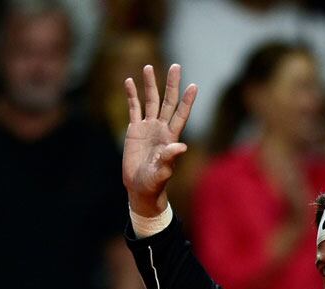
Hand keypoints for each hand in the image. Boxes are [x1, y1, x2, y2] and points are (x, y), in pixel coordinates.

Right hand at [123, 64, 196, 216]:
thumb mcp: (162, 171)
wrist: (140, 187)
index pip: (181, 115)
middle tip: (176, 66)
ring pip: (150, 101)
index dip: (187, 101)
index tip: (194, 86)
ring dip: (150, 85)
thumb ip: (170, 158)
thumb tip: (182, 146)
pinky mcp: (134, 129)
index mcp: (171, 137)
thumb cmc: (154, 182)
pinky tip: (130, 81)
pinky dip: (132, 95)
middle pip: (168, 102)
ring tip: (148, 67)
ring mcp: (148, 127)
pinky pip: (134, 109)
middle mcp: (161, 128)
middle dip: (171, 84)